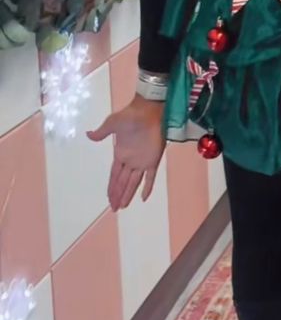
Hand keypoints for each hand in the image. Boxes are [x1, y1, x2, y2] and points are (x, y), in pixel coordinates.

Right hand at [87, 96, 166, 211]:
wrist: (148, 111)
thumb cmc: (130, 116)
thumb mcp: (112, 123)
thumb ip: (102, 132)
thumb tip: (88, 135)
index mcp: (120, 154)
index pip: (114, 176)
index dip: (111, 188)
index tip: (108, 199)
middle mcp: (130, 161)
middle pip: (122, 183)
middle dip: (117, 195)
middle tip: (114, 209)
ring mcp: (142, 162)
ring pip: (133, 183)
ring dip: (128, 195)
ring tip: (123, 207)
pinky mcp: (153, 160)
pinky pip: (150, 177)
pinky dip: (148, 187)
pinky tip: (144, 198)